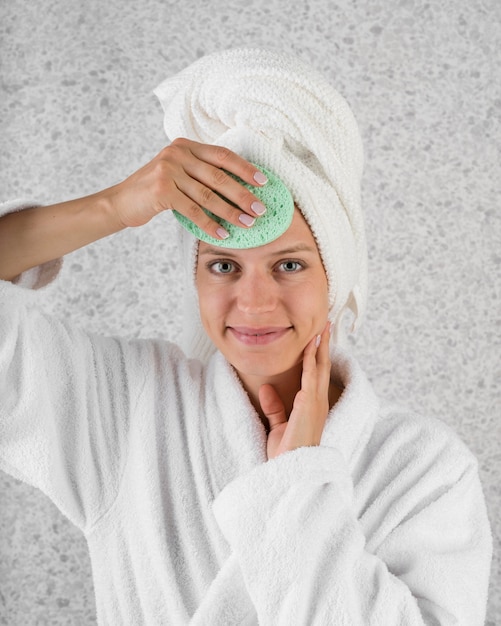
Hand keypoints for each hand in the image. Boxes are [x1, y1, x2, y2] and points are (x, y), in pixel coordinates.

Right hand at [103, 138, 266, 237]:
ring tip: (247, 223)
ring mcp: (168, 170)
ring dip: (231, 212)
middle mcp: (177, 153)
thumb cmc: (155, 191)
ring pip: (208, 195)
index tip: (263, 182)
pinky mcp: (162, 189)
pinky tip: (222, 234)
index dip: (245, 169)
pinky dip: (209, 224)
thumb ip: (201, 173)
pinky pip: (193, 210)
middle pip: (219, 176)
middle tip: (260, 209)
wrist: (121, 201)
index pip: (222, 155)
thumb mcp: (178, 173)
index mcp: (186, 146)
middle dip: (243, 194)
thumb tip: (239, 188)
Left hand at [261, 322, 330, 460]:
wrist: (290, 471)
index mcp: (312, 406)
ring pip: (319, 367)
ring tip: (322, 327)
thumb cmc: (287, 452)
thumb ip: (274, 407)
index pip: (316, 374)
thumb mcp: (278, 425)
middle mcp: (318, 402)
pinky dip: (311, 360)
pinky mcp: (309, 405)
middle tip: (326, 324)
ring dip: (320, 346)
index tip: (317, 338)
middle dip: (324, 345)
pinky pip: (310, 377)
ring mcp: (316, 403)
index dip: (317, 355)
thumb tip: (265, 389)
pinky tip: (310, 346)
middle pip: (322, 366)